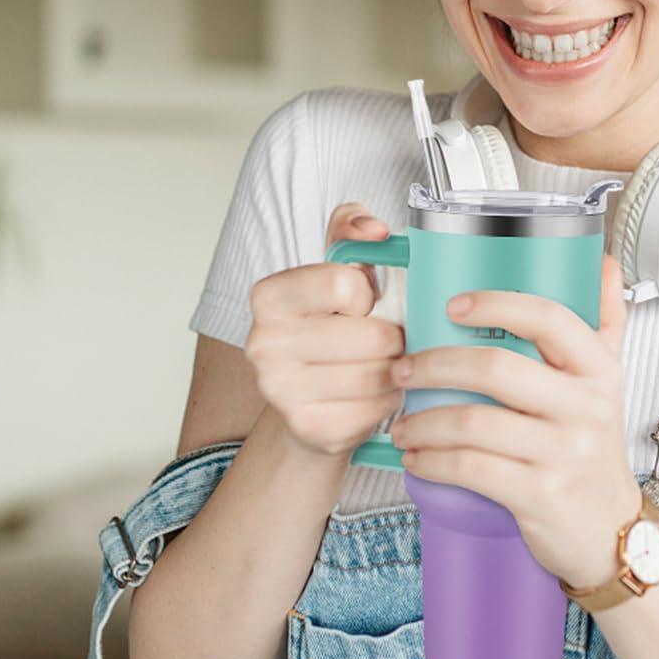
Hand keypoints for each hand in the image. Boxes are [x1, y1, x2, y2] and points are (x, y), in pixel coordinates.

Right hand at [243, 203, 405, 460]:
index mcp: (270, 296)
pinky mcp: (307, 428)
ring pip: (378, 374)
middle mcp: (263, 343)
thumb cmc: (332, 325)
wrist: (308, 398)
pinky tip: (376, 394)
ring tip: (384, 364)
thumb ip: (352, 229)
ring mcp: (280, 391)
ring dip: (396, 369)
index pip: (346, 283)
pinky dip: (388, 401)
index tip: (360, 304)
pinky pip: (376, 410)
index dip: (368, 294)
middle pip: (371, 335)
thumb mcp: (339, 267)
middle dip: (393, 337)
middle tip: (386, 340)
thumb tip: (374, 230)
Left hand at [387, 252, 640, 588]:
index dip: (497, 304)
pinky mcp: (540, 495)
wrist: (610, 531)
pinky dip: (433, 461)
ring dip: (423, 421)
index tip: (453, 306)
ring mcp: (564, 453)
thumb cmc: (594, 451)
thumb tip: (604, 264)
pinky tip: (418, 458)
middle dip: (435, 364)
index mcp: (598, 370)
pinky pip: (472, 468)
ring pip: (475, 422)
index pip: (549, 317)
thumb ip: (606, 322)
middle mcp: (586, 407)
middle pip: (497, 368)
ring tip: (402, 423)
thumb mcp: (608, 383)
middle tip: (404, 369)